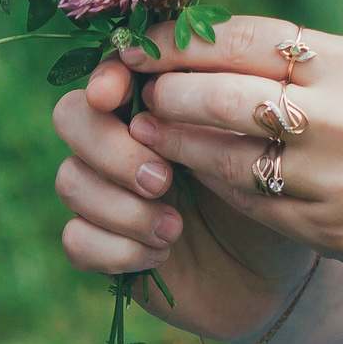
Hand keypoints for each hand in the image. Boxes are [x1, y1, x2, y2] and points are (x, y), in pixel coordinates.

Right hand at [52, 61, 312, 341]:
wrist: (273, 270)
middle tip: (162, 180)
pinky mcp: (100, 246)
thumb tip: (170, 91)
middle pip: (71, 116)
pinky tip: (160, 254)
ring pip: (69, 180)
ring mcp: (106, 194)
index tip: (117, 94)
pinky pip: (75, 239)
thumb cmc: (268, 190)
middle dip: (111, 147)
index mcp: (157, 102)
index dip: (106, 77)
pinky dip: (117, 248)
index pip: (109, 73)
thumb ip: (216, 108)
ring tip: (174, 228)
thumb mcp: (256, 143)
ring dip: (121, 206)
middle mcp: (121, 141)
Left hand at [123, 14, 342, 284]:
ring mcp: (335, 179)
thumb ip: (303, 60)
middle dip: (168, 94)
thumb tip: (211, 46)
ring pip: (228, 158)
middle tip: (137, 92)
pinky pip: (253, 205)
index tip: (139, 43)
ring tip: (152, 134)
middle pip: (224, 97)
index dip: (181, 42)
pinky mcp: (329, 230)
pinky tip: (201, 174)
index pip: (245, 41)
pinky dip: (218, 186)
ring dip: (179, 145)